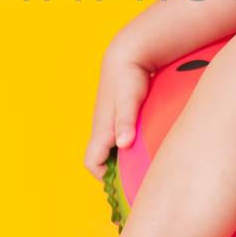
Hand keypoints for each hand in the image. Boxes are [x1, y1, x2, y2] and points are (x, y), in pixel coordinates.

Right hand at [83, 43, 152, 179]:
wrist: (127, 56)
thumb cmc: (127, 78)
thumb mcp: (129, 100)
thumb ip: (125, 122)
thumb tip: (123, 144)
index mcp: (101, 129)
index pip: (92, 163)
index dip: (104, 176)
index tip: (124, 180)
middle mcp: (101, 129)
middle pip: (100, 159)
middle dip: (114, 171)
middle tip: (138, 175)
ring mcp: (108, 123)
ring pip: (109, 150)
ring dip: (121, 159)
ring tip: (143, 163)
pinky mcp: (116, 117)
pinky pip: (116, 140)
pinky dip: (126, 147)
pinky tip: (144, 144)